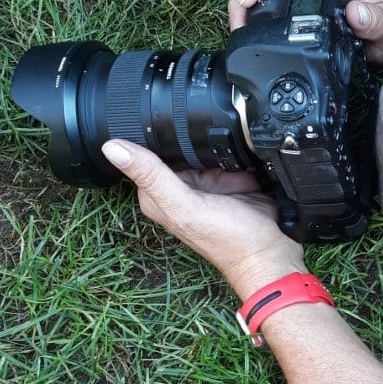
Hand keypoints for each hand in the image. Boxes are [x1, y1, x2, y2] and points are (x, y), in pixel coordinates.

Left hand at [101, 139, 306, 297]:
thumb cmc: (228, 241)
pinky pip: (230, 153)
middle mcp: (180, 185)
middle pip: (177, 144)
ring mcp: (207, 181)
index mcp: (157, 192)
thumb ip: (152, 177)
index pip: (145, 150)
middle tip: (206, 147)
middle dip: (190, 136)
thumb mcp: (184, 206)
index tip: (168, 130)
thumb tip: (112, 147)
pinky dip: (237, 151)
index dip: (153, 135)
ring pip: (205, 145)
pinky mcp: (231, 179)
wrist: (270, 253)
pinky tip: (243, 158)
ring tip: (229, 156)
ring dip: (217, 142)